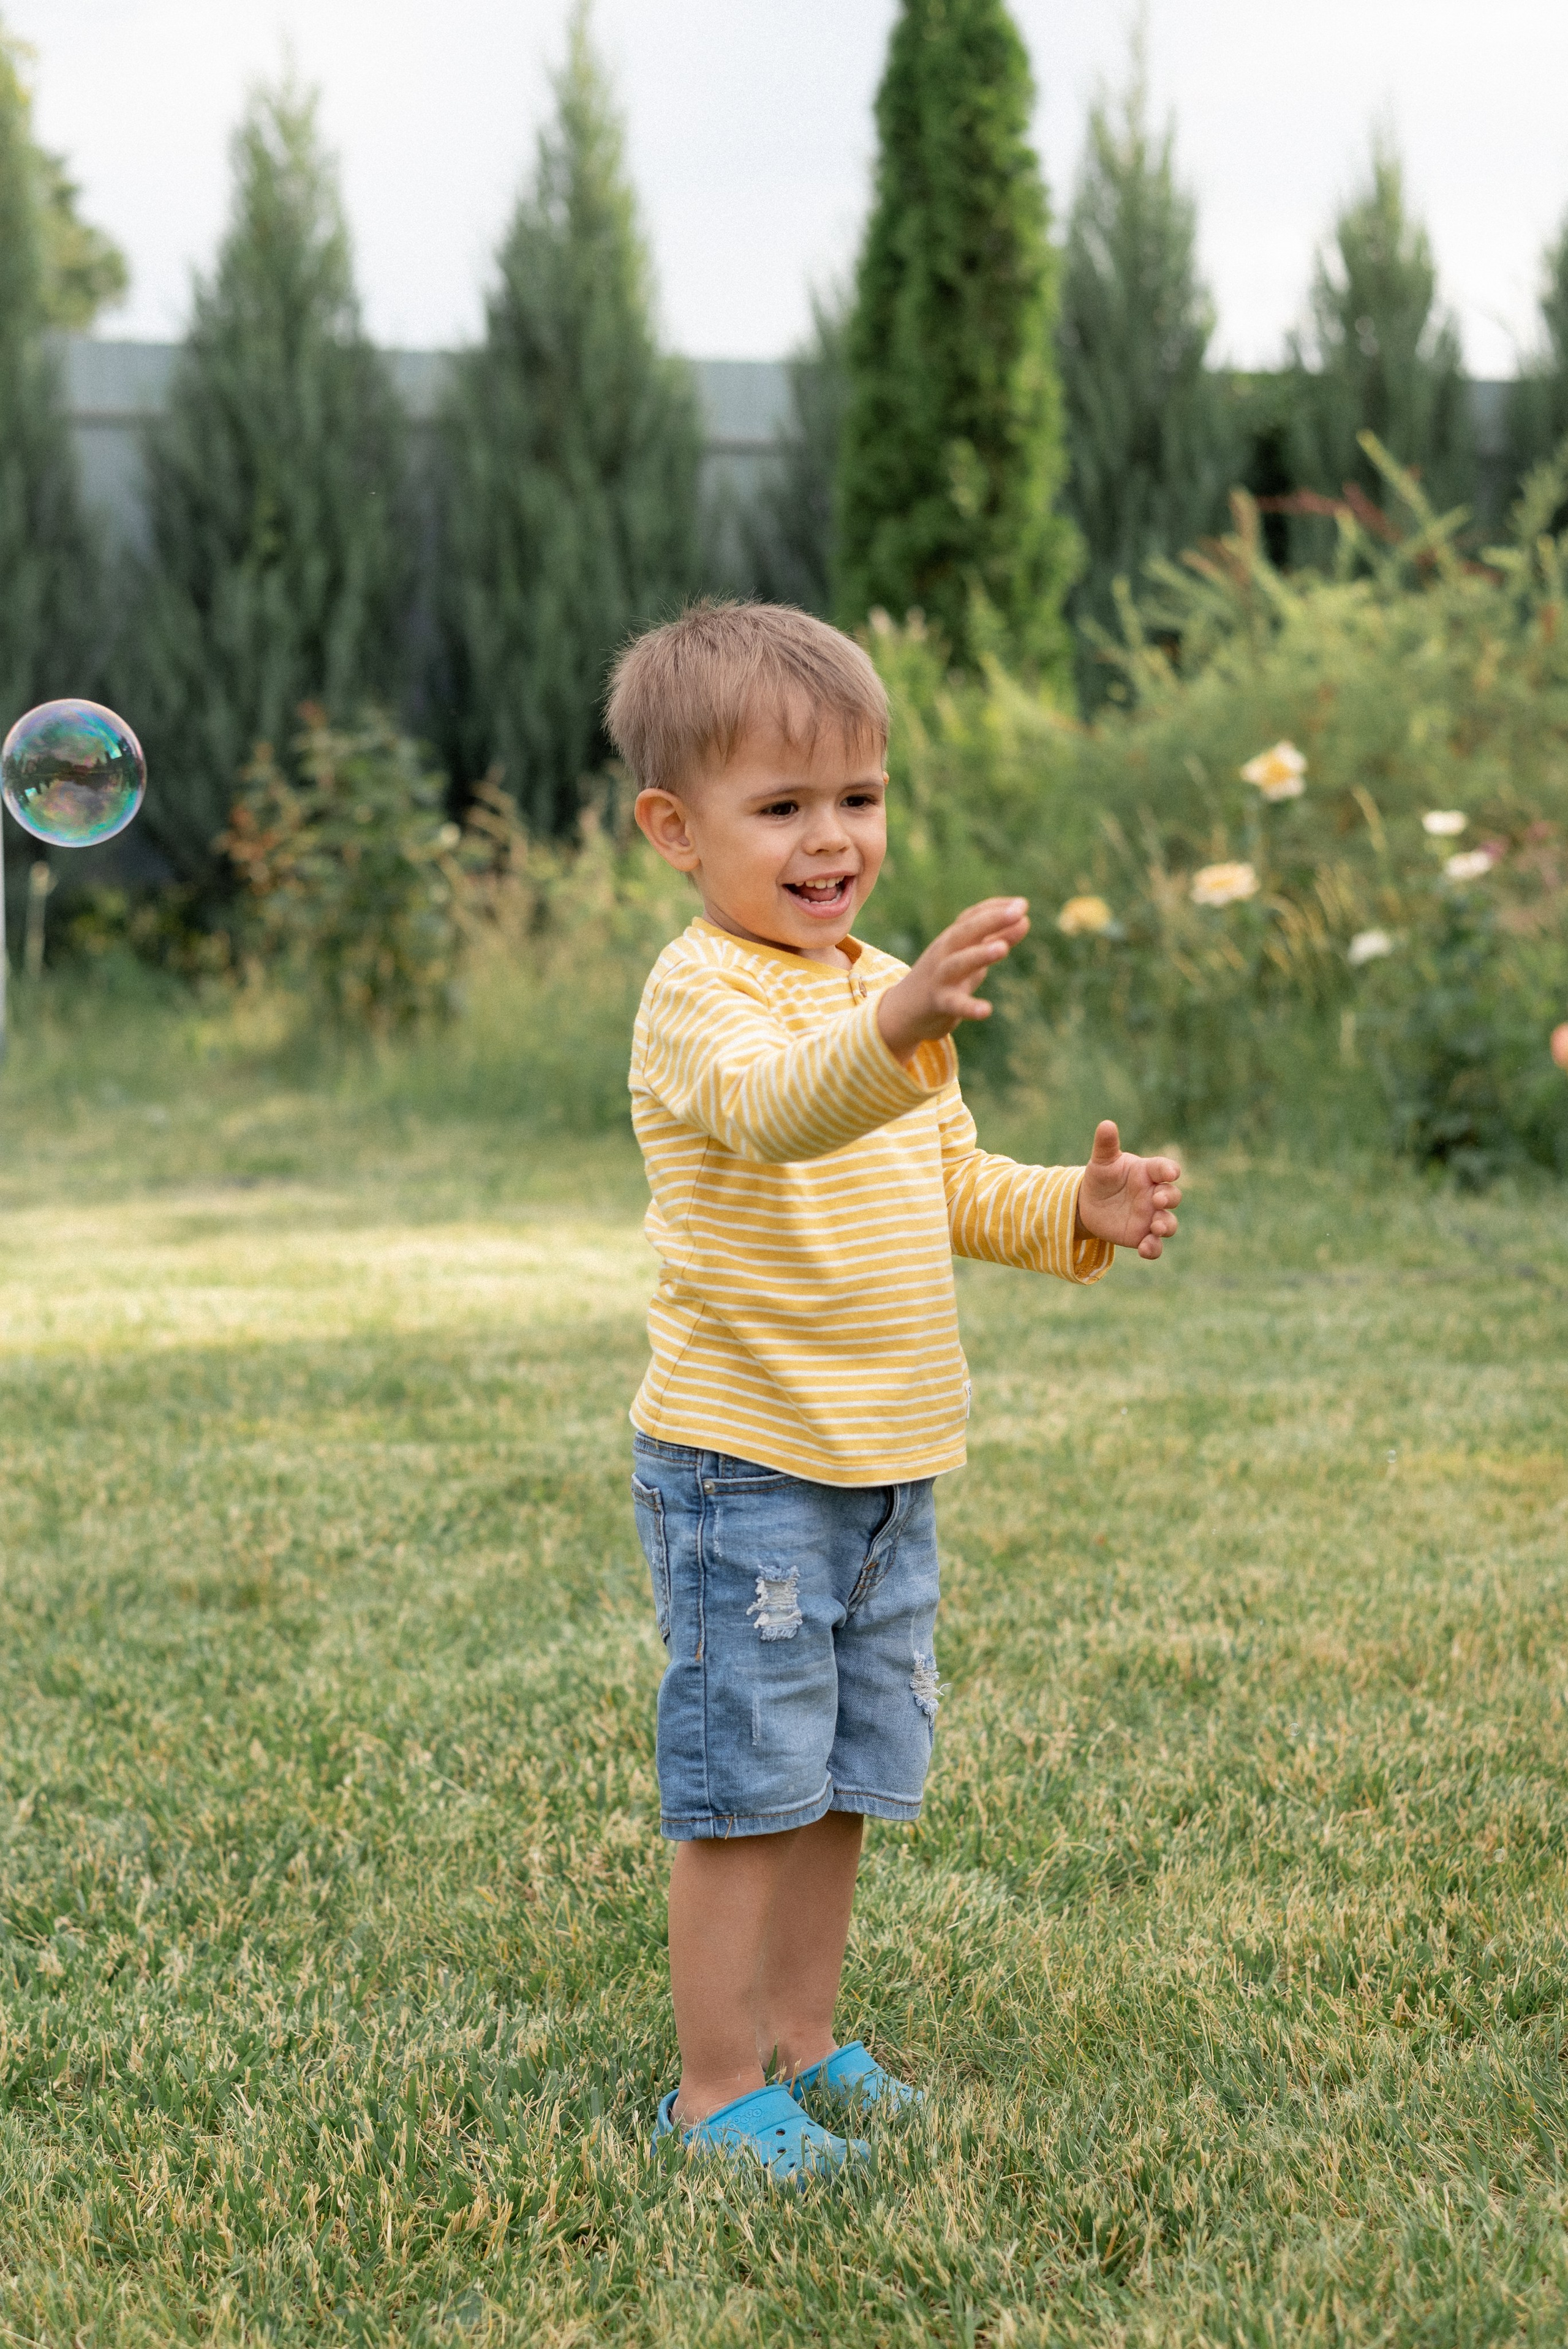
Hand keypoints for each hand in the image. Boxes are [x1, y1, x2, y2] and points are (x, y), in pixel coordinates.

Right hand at [877, 897, 1029, 1063]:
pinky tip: (986, 1010)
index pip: (973, 916)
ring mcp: (940, 977)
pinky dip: (969, 1006)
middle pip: (965, 931)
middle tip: (1018, 912)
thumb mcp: (971, 957)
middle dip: (991, 920)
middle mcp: (944, 952)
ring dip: (980, 954)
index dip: (997, 908)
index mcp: (953, 939)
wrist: (904, 1010)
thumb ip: (997, 939)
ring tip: (1003, 948)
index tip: (1023, 904)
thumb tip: (1025, 920)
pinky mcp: (939, 1003)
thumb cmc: (944, 978)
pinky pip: (954, 1004)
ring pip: (959, 962)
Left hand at [1076, 1121, 1181, 1259]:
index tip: (1170, 1173)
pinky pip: (1155, 1245)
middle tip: (1158, 1200)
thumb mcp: (1101, 1162)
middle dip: (1170, 1198)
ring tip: (1156, 1227)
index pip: (1164, 1168)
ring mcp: (1150, 1217)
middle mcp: (1153, 1195)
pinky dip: (1154, 1248)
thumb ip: (1106, 1145)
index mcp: (1147, 1173)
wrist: (1088, 1204)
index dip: (1169, 1170)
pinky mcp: (1142, 1236)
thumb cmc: (1101, 1178)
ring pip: (1168, 1223)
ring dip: (1166, 1225)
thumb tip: (1106, 1124)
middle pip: (1173, 1196)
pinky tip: (1145, 1248)